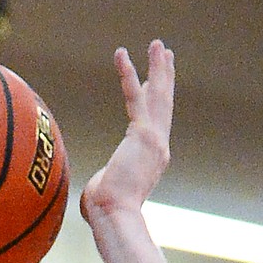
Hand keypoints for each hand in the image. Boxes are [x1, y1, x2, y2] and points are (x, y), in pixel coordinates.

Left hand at [81, 40, 173, 225]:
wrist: (114, 218)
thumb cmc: (105, 213)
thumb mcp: (105, 190)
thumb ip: (104, 179)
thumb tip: (97, 184)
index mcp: (151, 161)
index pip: (154, 123)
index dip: (154, 100)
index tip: (153, 84)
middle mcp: (158, 148)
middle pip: (163, 104)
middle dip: (165, 77)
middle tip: (166, 55)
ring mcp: (154, 140)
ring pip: (157, 95)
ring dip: (158, 67)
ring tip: (157, 44)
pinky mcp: (143, 134)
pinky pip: (134, 96)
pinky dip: (127, 74)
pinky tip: (120, 54)